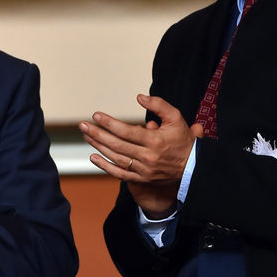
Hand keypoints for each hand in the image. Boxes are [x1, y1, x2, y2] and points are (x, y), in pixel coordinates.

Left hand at [80, 94, 203, 215]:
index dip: (110, 123)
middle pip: (117, 145)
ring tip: (87, 136)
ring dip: (99, 147)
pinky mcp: (142, 179)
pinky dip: (105, 166)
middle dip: (98, 134)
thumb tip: (139, 97)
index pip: (127, 131)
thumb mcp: (176, 118)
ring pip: (116, 158)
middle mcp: (148, 157)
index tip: (96, 115)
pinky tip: (93, 157)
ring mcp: (144, 170)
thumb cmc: (183, 140)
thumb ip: (158, 105)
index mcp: (156, 141)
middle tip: (83, 125)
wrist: (193, 167)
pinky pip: (120, 173)